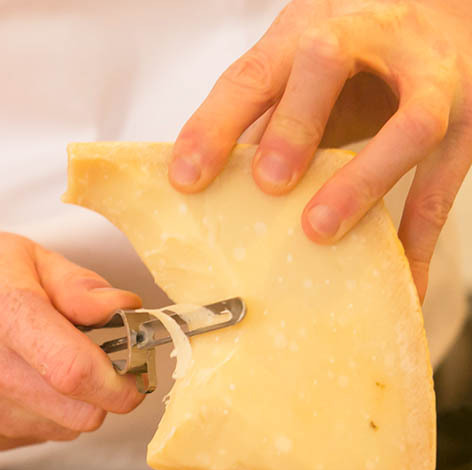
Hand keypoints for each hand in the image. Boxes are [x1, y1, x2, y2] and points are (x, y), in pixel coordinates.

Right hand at [0, 210, 142, 450]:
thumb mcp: (29, 257)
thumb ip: (82, 288)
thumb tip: (127, 313)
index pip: (75, 372)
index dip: (119, 385)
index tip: (133, 379)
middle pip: (76, 415)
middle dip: (102, 397)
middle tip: (98, 369)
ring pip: (58, 432)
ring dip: (69, 407)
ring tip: (46, 368)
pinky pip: (28, 439)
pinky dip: (38, 417)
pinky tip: (18, 384)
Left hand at [169, 0, 471, 299]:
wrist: (446, 5)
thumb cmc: (361, 44)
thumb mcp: (304, 67)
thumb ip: (267, 117)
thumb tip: (214, 181)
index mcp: (310, 28)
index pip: (253, 74)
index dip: (216, 125)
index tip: (186, 178)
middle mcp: (370, 37)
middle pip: (327, 63)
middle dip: (296, 124)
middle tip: (269, 183)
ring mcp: (429, 76)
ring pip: (409, 123)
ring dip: (363, 180)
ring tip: (321, 231)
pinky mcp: (468, 119)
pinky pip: (443, 186)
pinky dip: (420, 241)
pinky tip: (404, 282)